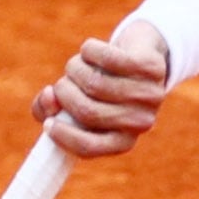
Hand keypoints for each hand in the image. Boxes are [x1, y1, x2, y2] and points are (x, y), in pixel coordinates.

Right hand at [29, 21, 169, 156]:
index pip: (89, 147)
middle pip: (87, 112)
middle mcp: (140, 122)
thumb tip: (48, 97)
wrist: (138, 54)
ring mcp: (149, 96)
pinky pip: (107, 58)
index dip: (62, 136)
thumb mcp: (75, 102)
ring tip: (76, 66)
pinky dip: (89, 50)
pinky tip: (89, 51)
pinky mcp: (151, 67)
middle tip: (60, 85)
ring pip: (95, 83)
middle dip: (64, 94)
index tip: (47, 124)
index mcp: (123, 141)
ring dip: (74, 69)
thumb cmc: (99, 85)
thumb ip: (50, 109)